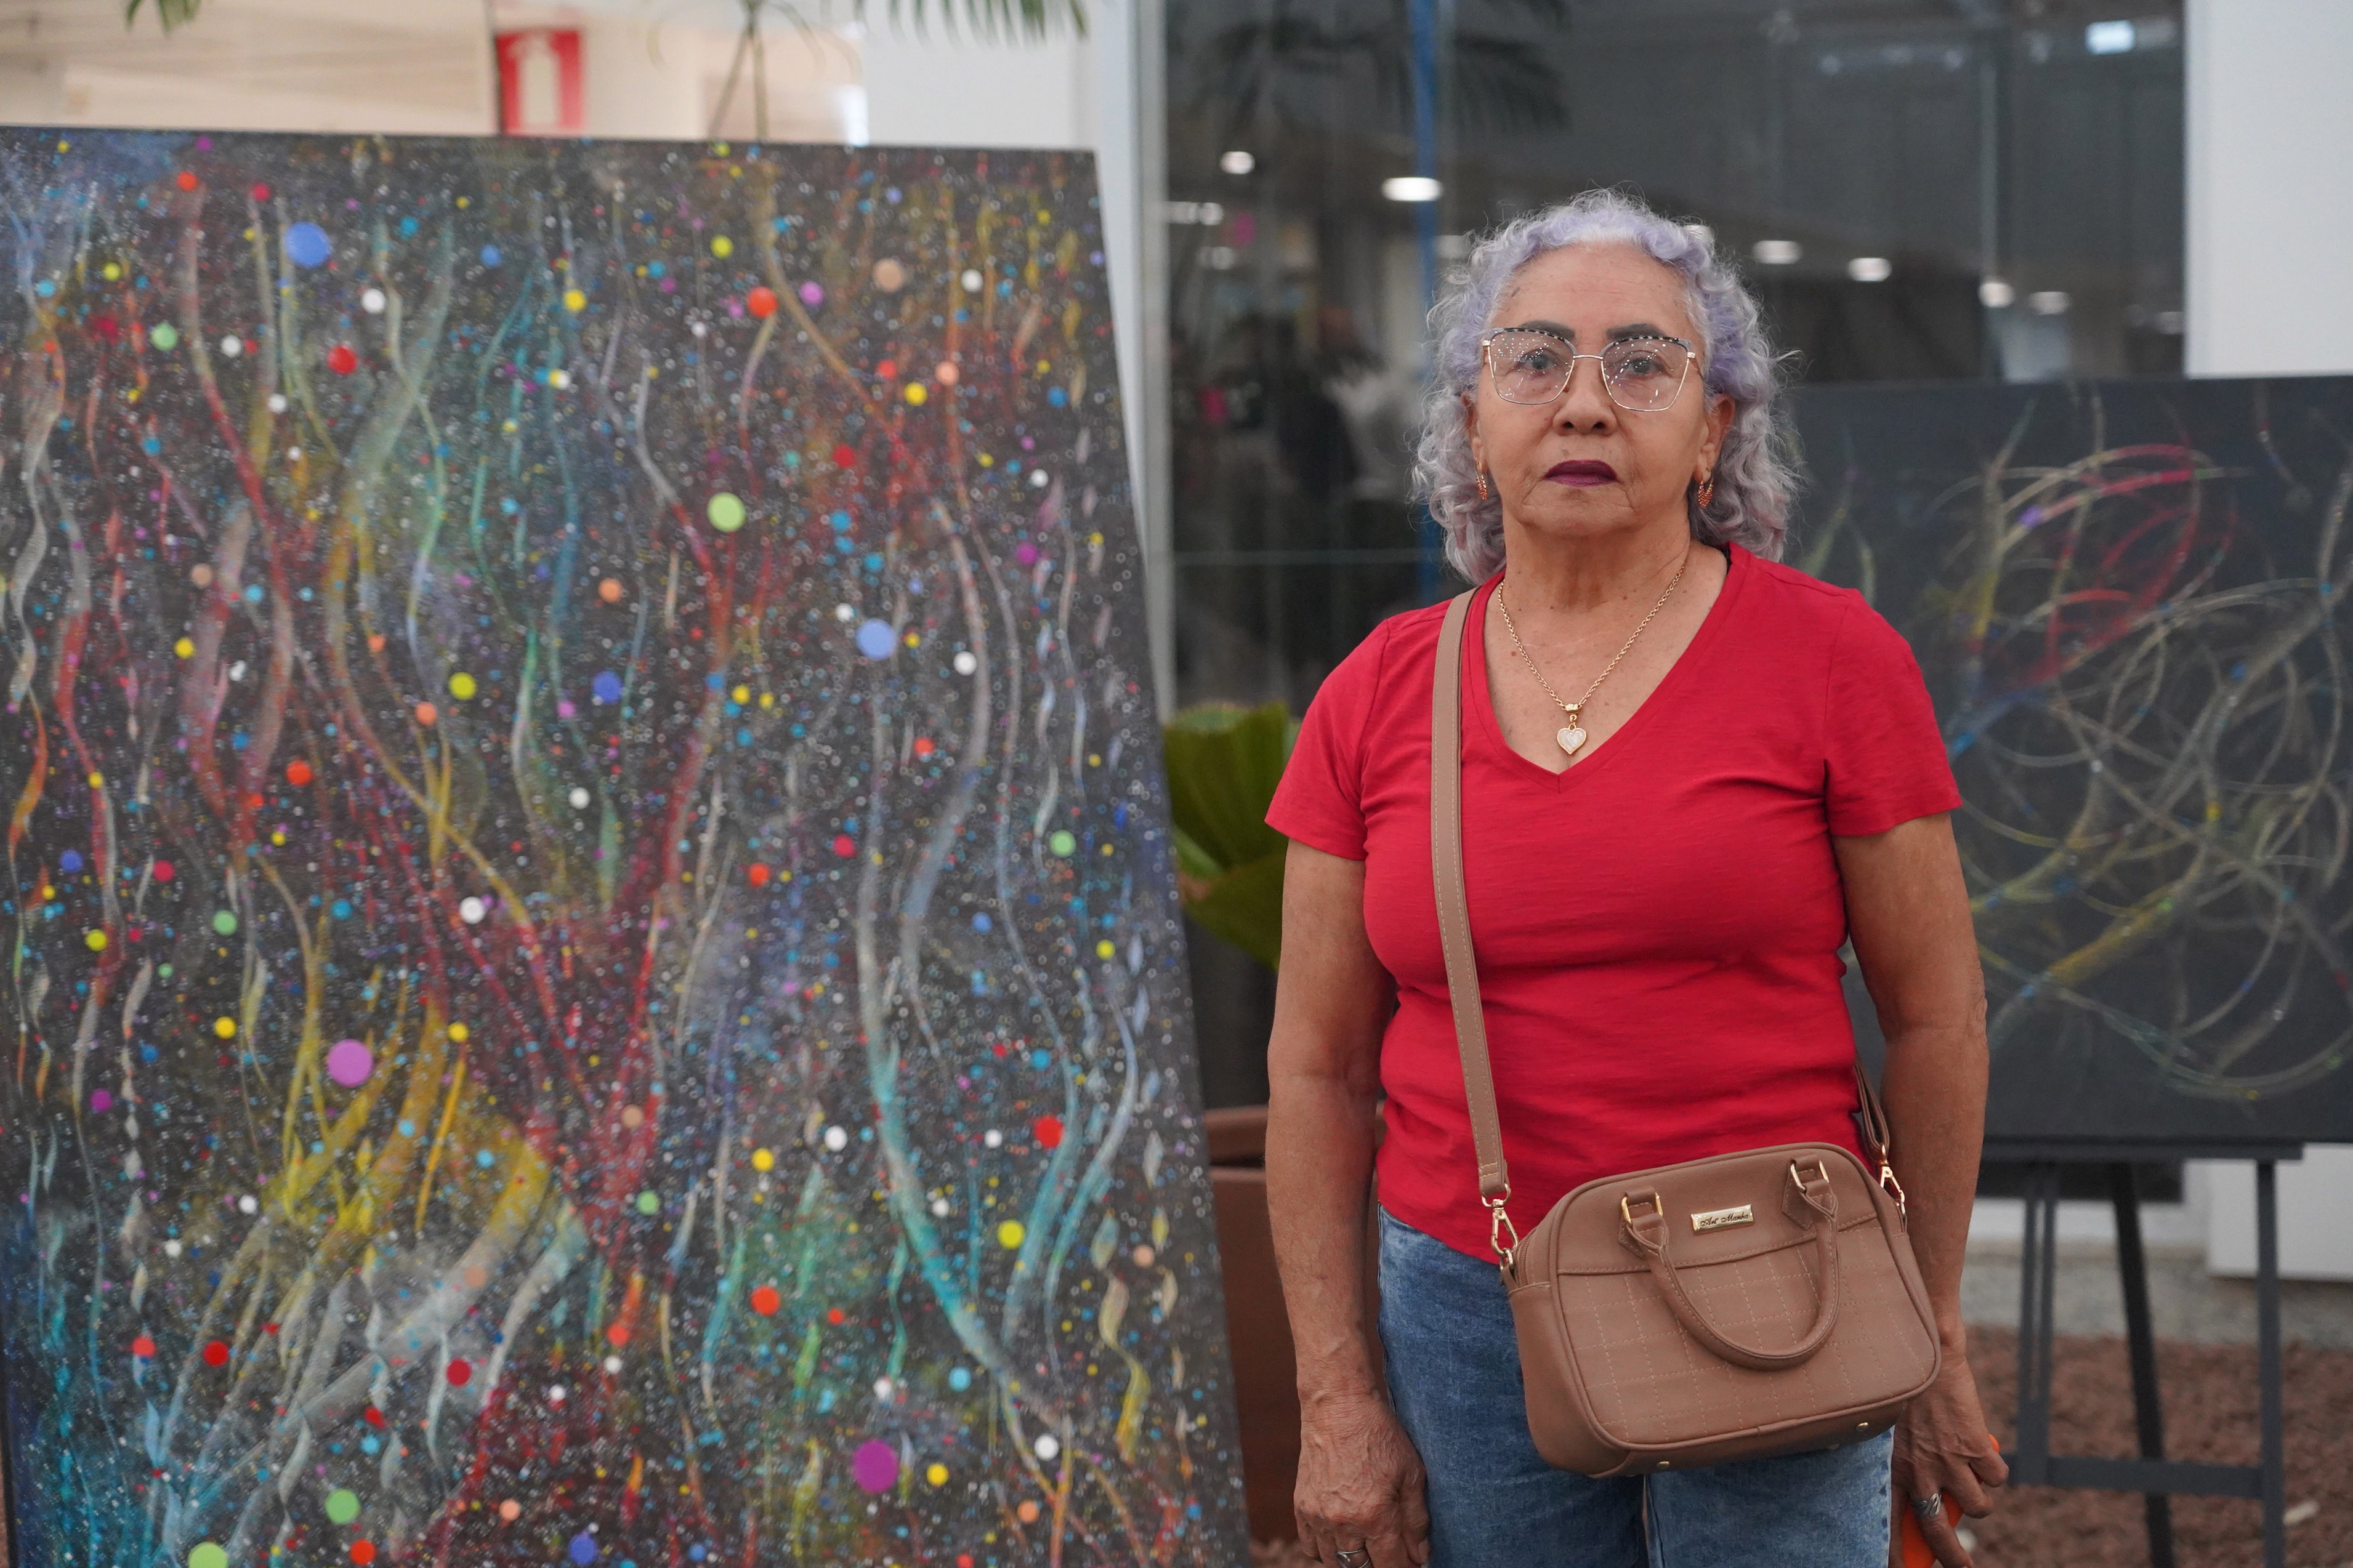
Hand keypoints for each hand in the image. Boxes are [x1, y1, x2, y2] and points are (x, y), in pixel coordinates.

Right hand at [1293, 1390, 1430, 1567]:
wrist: (1339, 1406)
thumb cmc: (1380, 1435)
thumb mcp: (1412, 1474)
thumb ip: (1417, 1521)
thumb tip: (1421, 1556)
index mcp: (1375, 1516)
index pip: (1390, 1565)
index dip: (1405, 1567)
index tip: (1412, 1561)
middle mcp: (1343, 1522)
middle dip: (1379, 1563)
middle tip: (1390, 1549)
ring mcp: (1318, 1516)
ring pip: (1334, 1562)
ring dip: (1353, 1560)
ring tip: (1367, 1544)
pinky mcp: (1301, 1506)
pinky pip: (1310, 1547)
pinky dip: (1325, 1550)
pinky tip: (1341, 1537)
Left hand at [1889, 1350, 2006, 1567]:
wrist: (1928, 1359)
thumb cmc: (1907, 1399)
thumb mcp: (1894, 1437)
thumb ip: (1907, 1469)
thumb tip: (1927, 1505)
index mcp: (1892, 1470)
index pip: (1890, 1526)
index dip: (1896, 1556)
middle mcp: (1920, 1472)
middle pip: (1938, 1534)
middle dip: (1954, 1559)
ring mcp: (1949, 1462)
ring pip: (1978, 1508)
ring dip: (1980, 1500)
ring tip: (1972, 1479)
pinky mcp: (1976, 1448)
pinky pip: (1997, 1479)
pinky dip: (1996, 1471)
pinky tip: (1984, 1453)